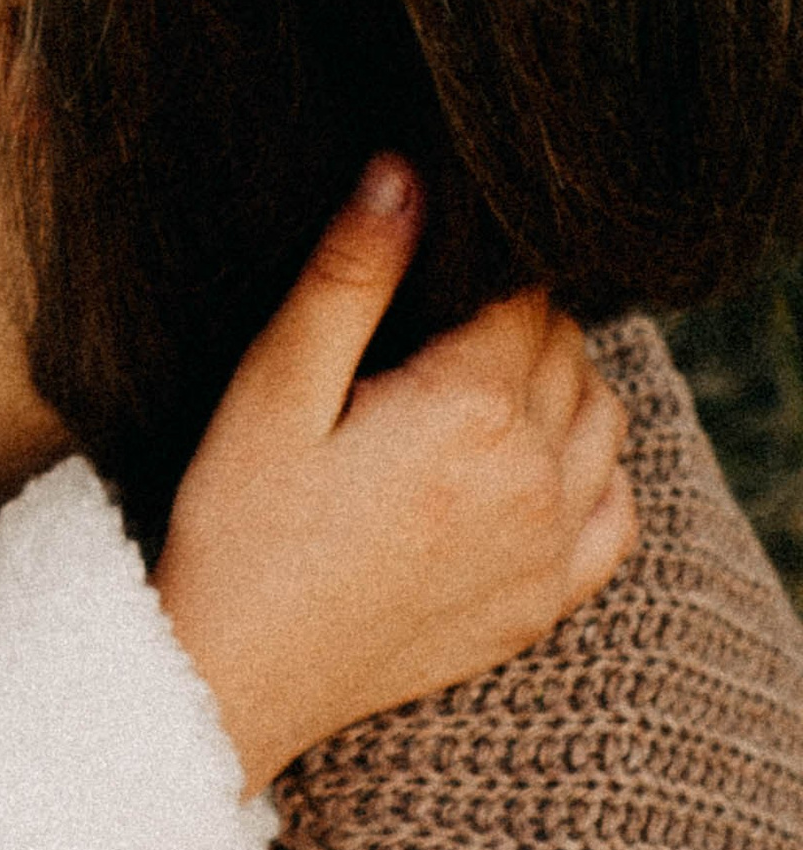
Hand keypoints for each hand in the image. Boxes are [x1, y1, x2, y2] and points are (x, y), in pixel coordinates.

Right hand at [156, 157, 634, 793]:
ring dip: (557, 387)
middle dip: (512, 323)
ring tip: (469, 388)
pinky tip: (528, 464)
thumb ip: (348, 277)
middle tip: (424, 336)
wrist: (234, 674)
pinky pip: (615, 516)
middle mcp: (532, 478)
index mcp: (471, 412)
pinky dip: (592, 474)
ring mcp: (546, 550)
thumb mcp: (274, 386)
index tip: (419, 282)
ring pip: (603, 422)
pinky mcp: (539, 604)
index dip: (475, 271)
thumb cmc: (239, 522)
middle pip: (566, 351)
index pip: (525, 295)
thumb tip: (404, 175)